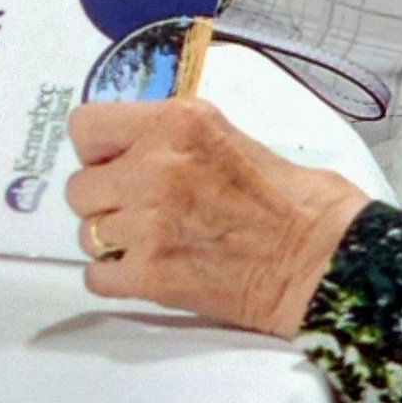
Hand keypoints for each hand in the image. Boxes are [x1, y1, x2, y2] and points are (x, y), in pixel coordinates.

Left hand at [66, 95, 369, 333]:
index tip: (113, 164)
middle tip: (138, 211)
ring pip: (87, 233)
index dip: (96, 151)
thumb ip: (170, 137)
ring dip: (112, 242)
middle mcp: (155, 166)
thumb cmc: (291, 199)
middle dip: (105, 201)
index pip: (85, 127)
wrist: (321, 261)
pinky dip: (116, 280)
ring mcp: (149, 223)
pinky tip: (147, 272)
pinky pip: (97, 277)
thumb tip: (128, 148)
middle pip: (80, 187)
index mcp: (176, 122)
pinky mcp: (152, 275)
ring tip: (151, 243)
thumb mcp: (225, 133)